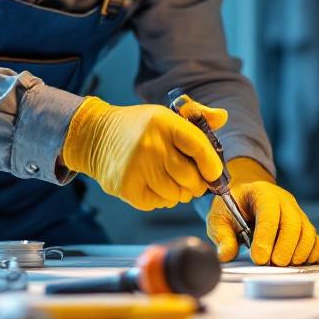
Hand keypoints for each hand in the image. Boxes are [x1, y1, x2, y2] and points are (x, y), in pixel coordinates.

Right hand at [61, 96, 226, 210]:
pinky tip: (155, 185)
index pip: (199, 147)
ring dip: (180, 192)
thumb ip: (197, 116)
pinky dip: (162, 198)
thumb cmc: (138, 126)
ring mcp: (136, 168)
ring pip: (176, 194)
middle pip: (190, 178)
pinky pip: (159, 203)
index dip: (212, 164)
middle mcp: (150, 145)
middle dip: (197, 183)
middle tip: (194, 180)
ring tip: (172, 180)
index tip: (214, 172)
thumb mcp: (166, 114)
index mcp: (163, 123)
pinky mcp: (126, 188)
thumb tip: (223, 117)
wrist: (95, 135)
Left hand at [207, 158, 318, 265]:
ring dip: (298, 252)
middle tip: (274, 264)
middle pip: (293, 222)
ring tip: (284, 265)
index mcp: (261, 193)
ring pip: (307, 231)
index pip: (269, 212)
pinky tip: (298, 262)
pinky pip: (315, 240)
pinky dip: (311, 253)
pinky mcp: (304, 227)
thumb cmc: (233, 209)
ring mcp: (297, 213)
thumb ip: (222, 236)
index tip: (259, 257)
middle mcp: (284, 201)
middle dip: (285, 246)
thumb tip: (227, 254)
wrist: (246, 201)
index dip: (266, 235)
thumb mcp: (220, 218)